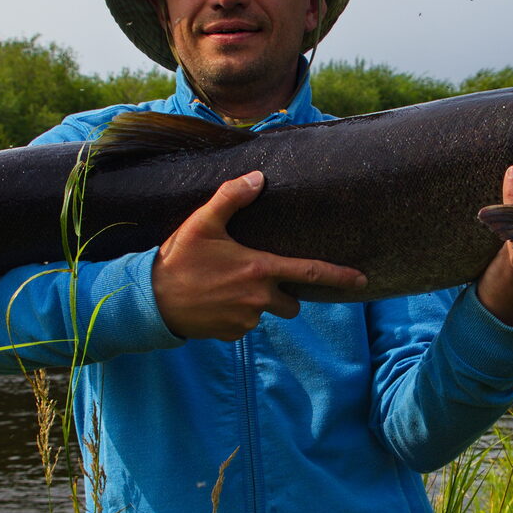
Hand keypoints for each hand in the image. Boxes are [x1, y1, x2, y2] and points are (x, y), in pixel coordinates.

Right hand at [153, 170, 367, 340]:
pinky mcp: (231, 334)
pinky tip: (214, 301)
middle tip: (256, 277)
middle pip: (292, 302)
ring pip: (265, 313)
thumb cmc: (178, 259)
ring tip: (225, 287)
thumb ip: (231, 198)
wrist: (150, 302)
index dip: (339, 276)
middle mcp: (259, 299)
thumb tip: (257, 178)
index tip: (362, 280)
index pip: (310, 273)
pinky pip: (244, 325)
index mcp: (259, 270)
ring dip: (255, 303)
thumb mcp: (202, 223)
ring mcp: (245, 320)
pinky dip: (235, 315)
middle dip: (284, 293)